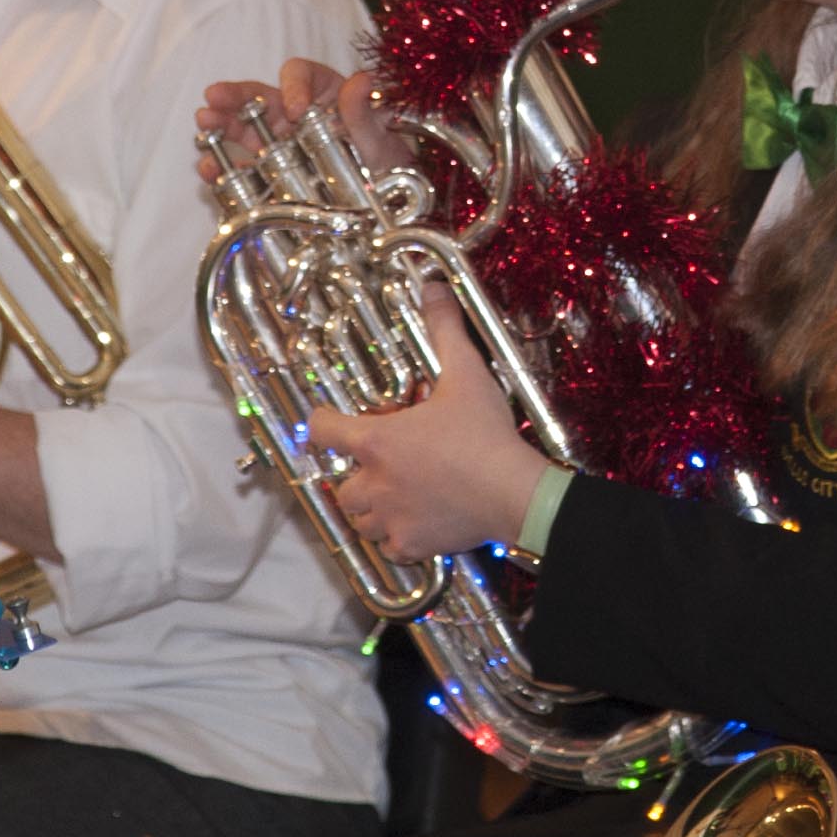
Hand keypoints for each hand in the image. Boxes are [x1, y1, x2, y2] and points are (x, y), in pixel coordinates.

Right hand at [196, 55, 406, 184]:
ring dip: (221, 123)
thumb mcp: (379, 135)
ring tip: (203, 122)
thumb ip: (364, 111)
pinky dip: (224, 167)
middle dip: (236, 95)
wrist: (385, 197)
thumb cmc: (383, 156)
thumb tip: (361, 80)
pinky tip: (208, 168)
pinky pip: (243, 165)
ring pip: (244, 126)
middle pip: (260, 95)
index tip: (296, 109)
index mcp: (322, 91)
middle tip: (214, 96)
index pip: (300, 73)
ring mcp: (278, 140)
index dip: (294, 86)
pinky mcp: (270, 171)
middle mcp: (294, 111)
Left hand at [303, 290, 550, 564]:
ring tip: (395, 497)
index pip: (323, 430)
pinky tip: (416, 525)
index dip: (322, 422)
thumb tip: (433, 288)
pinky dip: (397, 539)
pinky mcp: (413, 544)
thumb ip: (445, 330)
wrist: (514, 492)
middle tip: (378, 468)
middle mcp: (374, 483)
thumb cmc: (485, 435)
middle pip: (341, 486)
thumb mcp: (467, 374)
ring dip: (371, 511)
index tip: (329, 421)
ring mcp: (392, 517)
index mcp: (377, 441)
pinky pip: (390, 547)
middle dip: (354, 478)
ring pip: (361, 521)